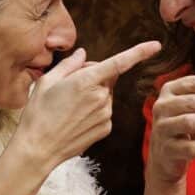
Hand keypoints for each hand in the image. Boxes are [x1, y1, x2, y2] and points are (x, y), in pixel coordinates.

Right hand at [14, 40, 161, 169]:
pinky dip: (94, 111)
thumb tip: (83, 53)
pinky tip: (75, 119)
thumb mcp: (47, 81)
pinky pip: (104, 111)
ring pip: (105, 95)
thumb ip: (69, 64)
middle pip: (106, 77)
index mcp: (87, 81)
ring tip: (69, 106)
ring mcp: (106, 114)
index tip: (156, 46)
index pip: (119, 62)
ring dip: (93, 94)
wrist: (38, 148)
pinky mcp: (106, 128)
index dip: (140, 52)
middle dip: (93, 76)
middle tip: (69, 86)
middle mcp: (101, 97)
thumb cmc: (38, 113)